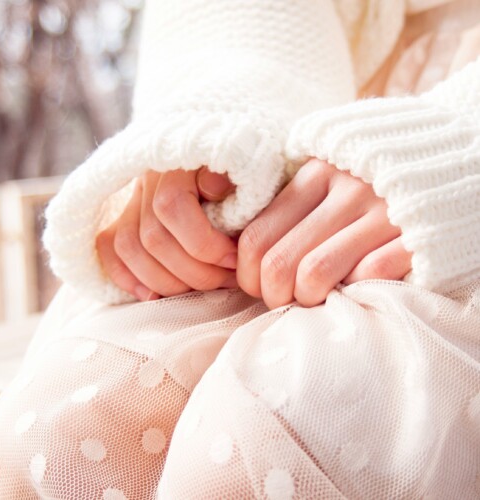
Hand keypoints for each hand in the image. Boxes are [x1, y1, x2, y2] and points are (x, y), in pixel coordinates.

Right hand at [96, 167, 236, 300]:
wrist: (228, 163)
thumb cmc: (242, 178)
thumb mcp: (246, 171)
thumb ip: (235, 176)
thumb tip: (215, 187)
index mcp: (177, 163)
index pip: (172, 207)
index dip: (204, 244)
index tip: (234, 261)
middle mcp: (147, 178)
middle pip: (152, 237)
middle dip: (194, 271)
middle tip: (226, 280)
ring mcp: (131, 200)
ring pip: (128, 249)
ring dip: (167, 281)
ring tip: (202, 288)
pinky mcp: (121, 218)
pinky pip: (108, 250)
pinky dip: (128, 278)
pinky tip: (156, 294)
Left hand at [237, 159, 412, 308]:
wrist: (456, 158)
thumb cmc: (377, 179)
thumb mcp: (332, 173)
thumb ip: (293, 203)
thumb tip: (248, 253)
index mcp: (316, 173)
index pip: (256, 236)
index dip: (246, 273)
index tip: (255, 285)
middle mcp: (346, 190)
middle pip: (279, 262)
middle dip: (270, 294)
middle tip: (282, 299)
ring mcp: (382, 214)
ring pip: (314, 274)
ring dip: (304, 299)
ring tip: (313, 298)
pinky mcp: (415, 238)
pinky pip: (366, 277)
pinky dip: (351, 292)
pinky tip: (353, 287)